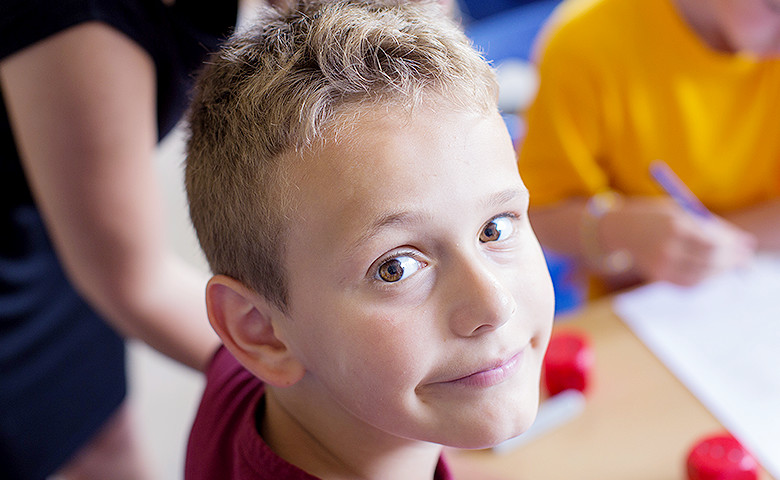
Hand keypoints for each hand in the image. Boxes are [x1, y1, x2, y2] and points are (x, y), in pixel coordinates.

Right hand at [599, 197, 755, 285]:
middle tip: (744, 260)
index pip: (713, 242)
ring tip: (726, 265)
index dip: (733, 247)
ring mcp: (660, 265)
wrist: (619, 229)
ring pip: (700, 276)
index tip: (746, 246)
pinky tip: (709, 272)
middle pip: (709, 261)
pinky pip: (687, 284)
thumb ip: (709, 225)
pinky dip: (702, 280)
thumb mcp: (680, 211)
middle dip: (731, 261)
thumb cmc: (655, 215)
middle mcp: (666, 247)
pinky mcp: (656, 276)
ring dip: (718, 272)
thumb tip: (740, 242)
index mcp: (674, 225)